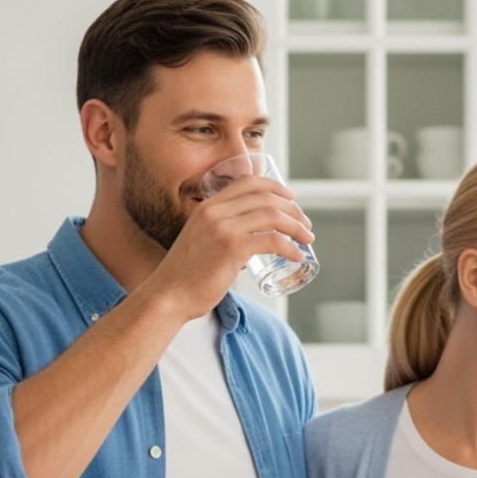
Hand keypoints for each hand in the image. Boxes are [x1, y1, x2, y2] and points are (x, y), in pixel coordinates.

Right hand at [147, 173, 315, 318]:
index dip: (274, 187)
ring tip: (307, 238)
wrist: (169, 295)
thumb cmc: (188, 275)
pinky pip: (271, 240)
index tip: (291, 199)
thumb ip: (224, 236)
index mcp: (208, 207)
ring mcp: (223, 228)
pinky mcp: (231, 248)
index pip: (247, 183)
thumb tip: (251, 246)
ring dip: (296, 227)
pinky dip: (290, 247)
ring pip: (272, 216)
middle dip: (292, 209)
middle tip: (305, 224)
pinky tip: (298, 256)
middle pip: (265, 198)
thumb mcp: (203, 242)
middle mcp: (215, 211)